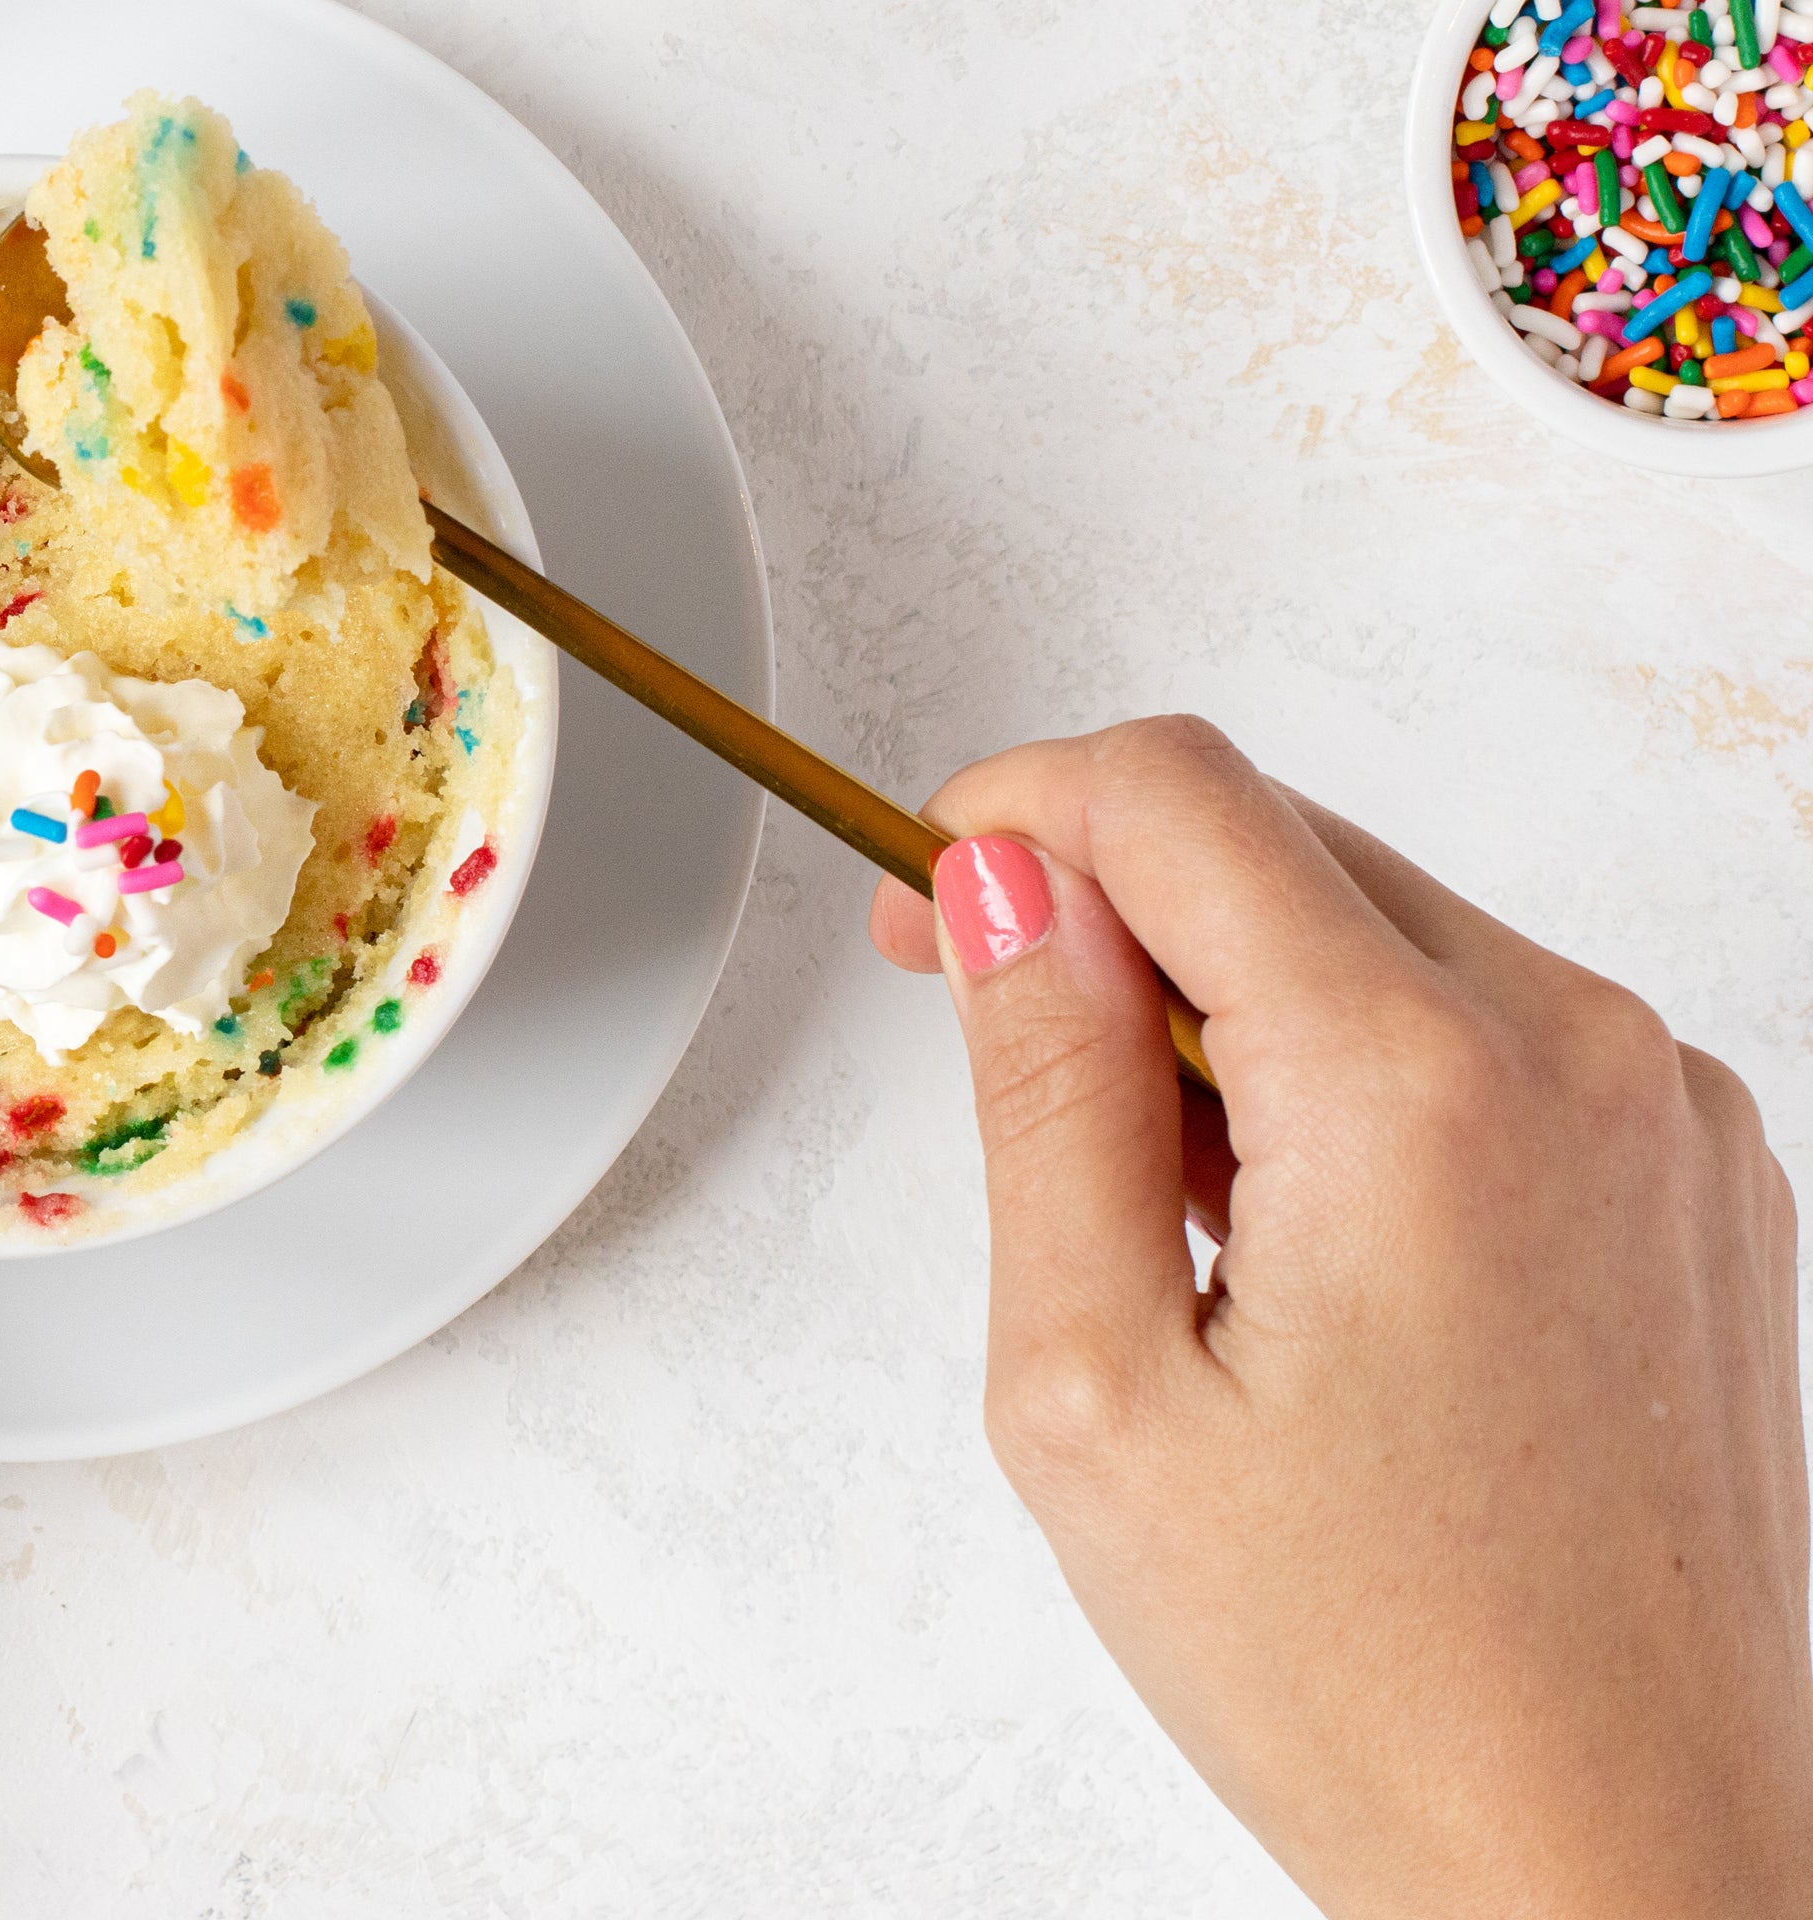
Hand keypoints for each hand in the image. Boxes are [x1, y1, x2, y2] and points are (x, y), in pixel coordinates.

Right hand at [871, 717, 1807, 1917]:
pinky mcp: (1703, 1181)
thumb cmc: (1368, 1679)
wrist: (1617, 1866)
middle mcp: (1582, 1054)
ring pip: (1387, 931)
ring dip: (1237, 1007)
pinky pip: (1492, 1036)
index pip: (1177, 792)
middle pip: (1285, 838)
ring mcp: (1668, 1114)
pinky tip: (1303, 1260)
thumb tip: (1014, 888)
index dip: (1012, 813)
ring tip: (1168, 1231)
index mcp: (1419, 1086)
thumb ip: (1047, 1096)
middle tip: (987, 1039)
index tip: (927, 900)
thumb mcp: (1092, 1388)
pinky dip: (1362, 1080)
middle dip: (1111, 904)